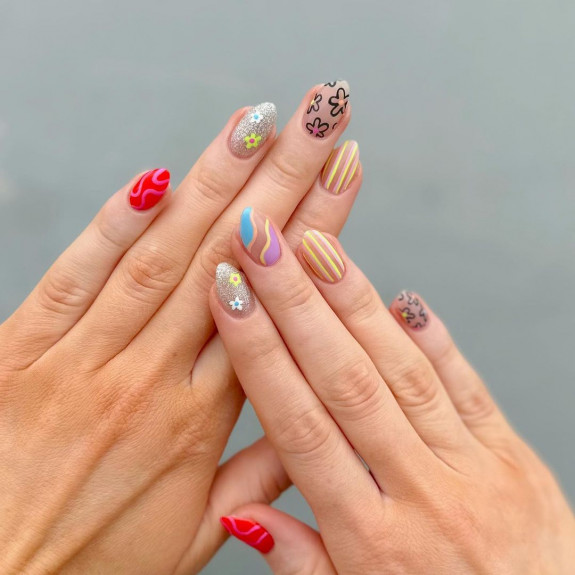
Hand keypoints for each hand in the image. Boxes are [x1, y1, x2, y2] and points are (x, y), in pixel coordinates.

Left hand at [0, 82, 359, 572]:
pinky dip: (114, 224)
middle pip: (229, 261)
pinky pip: (74, 276)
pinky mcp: (19, 351)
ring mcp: (82, 359)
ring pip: (162, 256)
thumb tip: (311, 426)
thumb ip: (257, 477)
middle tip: (318, 123)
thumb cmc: (91, 563)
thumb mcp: (192, 537)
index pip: (275, 308)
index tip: (342, 179)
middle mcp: (146, 380)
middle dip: (281, 181)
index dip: (314, 237)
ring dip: (213, 184)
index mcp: (195, 424)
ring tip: (257, 126)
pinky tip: (154, 178)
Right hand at [211, 211, 574, 573]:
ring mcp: (472, 465)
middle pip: (346, 380)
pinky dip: (434, 338)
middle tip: (263, 244)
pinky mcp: (510, 452)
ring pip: (402, 370)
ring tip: (318, 248)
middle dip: (295, 303)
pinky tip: (402, 297)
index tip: (230, 297)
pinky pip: (467, 384)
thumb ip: (302, 559)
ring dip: (354, 303)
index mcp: (371, 539)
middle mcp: (421, 491)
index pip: (298, 425)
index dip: (259, 354)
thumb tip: (241, 511)